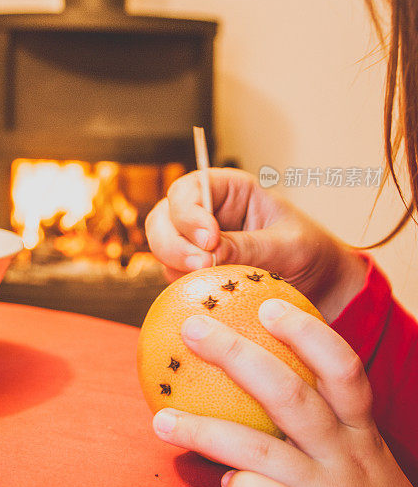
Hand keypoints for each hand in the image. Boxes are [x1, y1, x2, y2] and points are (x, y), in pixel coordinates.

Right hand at [145, 167, 367, 322]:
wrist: (324, 288)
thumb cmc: (313, 254)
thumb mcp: (287, 247)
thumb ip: (249, 247)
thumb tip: (208, 255)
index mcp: (231, 191)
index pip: (190, 189)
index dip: (189, 212)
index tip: (209, 240)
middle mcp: (208, 213)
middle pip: (163, 217)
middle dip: (172, 242)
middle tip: (200, 266)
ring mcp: (197, 244)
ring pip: (162, 249)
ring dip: (175, 266)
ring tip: (206, 283)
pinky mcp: (197, 274)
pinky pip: (174, 277)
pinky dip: (182, 287)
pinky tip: (206, 297)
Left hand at [152, 301, 417, 486]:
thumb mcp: (359, 461)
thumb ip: (321, 426)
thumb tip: (257, 379)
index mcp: (359, 432)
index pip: (341, 368)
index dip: (306, 332)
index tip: (266, 305)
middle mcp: (349, 458)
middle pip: (293, 395)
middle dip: (238, 356)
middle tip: (192, 328)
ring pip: (267, 452)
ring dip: (209, 431)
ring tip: (163, 420)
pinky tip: (220, 484)